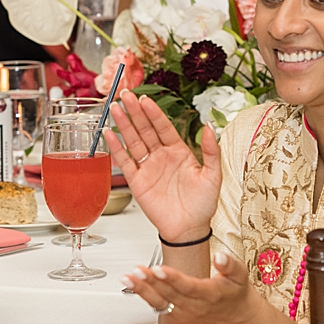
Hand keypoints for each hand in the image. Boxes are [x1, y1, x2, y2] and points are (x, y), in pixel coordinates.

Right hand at [106, 91, 218, 241]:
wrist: (189, 229)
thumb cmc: (203, 204)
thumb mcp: (213, 175)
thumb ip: (211, 151)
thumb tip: (209, 127)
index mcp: (180, 152)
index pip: (164, 127)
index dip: (154, 113)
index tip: (146, 99)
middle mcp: (162, 156)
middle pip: (145, 129)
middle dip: (135, 112)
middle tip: (126, 95)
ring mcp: (148, 167)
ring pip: (133, 141)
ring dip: (124, 124)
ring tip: (114, 107)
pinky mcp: (137, 181)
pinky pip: (125, 162)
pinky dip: (116, 148)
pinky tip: (109, 134)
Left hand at [124, 246, 256, 323]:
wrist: (234, 312)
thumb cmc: (234, 290)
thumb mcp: (240, 275)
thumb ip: (230, 265)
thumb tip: (220, 256)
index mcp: (210, 295)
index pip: (189, 287)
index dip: (173, 279)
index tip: (160, 269)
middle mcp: (194, 306)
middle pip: (169, 295)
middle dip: (152, 282)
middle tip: (138, 270)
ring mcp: (183, 312)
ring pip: (159, 302)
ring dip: (142, 290)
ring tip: (128, 277)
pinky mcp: (176, 313)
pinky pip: (157, 305)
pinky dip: (143, 294)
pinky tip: (132, 283)